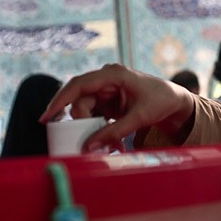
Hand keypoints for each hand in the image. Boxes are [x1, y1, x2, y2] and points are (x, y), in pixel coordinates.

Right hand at [39, 63, 195, 151]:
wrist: (174, 101)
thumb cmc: (160, 101)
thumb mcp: (139, 118)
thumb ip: (114, 132)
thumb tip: (88, 146)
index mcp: (113, 74)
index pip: (79, 85)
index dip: (60, 100)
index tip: (46, 117)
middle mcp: (106, 80)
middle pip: (80, 101)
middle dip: (81, 122)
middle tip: (87, 141)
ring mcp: (106, 90)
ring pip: (85, 110)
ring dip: (90, 128)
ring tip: (106, 143)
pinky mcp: (107, 101)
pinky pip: (93, 115)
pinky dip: (96, 128)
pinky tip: (107, 140)